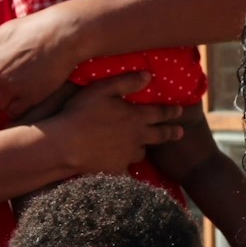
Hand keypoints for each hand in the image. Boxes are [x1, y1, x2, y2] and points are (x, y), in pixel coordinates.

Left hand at [0, 5, 84, 116]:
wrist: (60, 36)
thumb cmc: (34, 28)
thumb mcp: (4, 31)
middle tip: (11, 80)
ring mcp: (12, 90)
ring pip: (0, 104)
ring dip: (7, 100)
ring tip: (18, 91)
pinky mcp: (29, 99)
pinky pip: (15, 112)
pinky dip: (18, 108)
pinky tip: (25, 99)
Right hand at [36, 72, 183, 174]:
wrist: (65, 146)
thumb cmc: (81, 113)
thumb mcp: (102, 89)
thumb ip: (126, 82)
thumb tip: (148, 75)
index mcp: (135, 117)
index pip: (160, 113)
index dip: (171, 111)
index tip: (180, 110)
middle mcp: (136, 138)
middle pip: (159, 136)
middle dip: (171, 132)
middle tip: (180, 133)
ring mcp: (126, 156)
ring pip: (141, 152)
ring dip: (143, 148)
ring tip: (143, 147)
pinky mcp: (115, 170)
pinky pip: (124, 168)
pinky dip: (124, 166)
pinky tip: (120, 166)